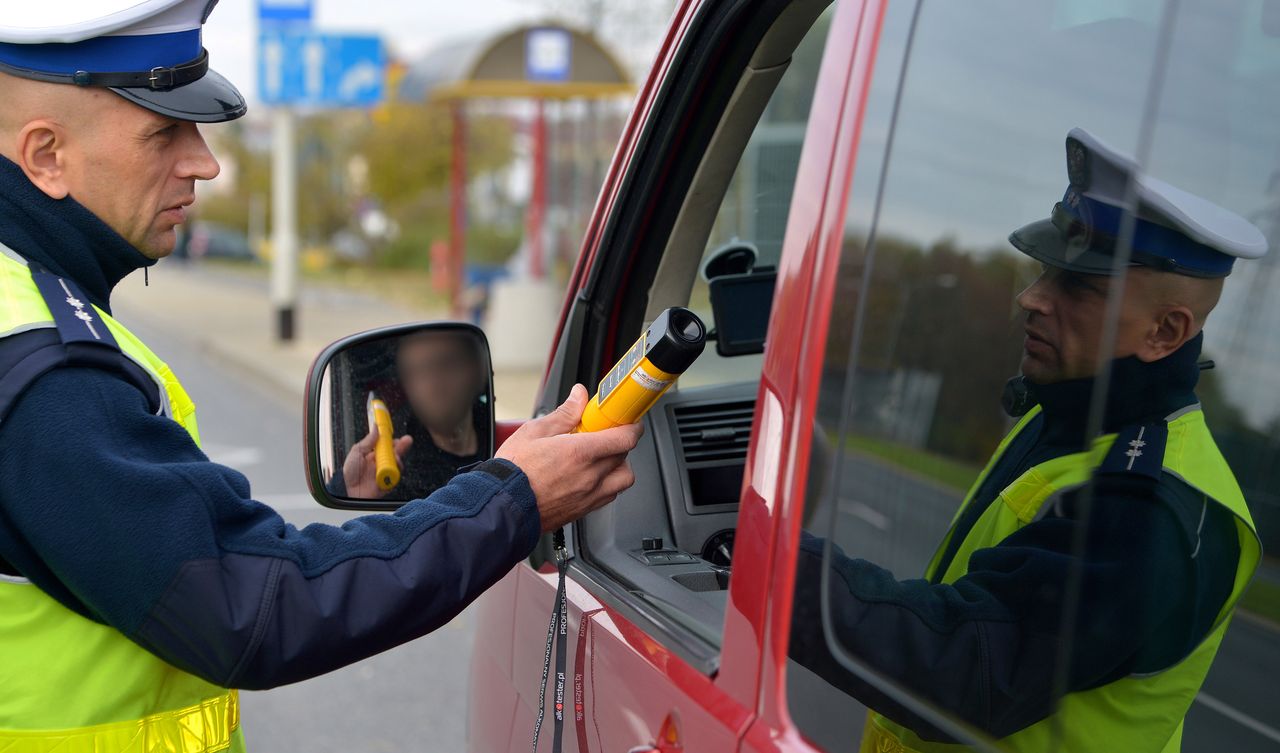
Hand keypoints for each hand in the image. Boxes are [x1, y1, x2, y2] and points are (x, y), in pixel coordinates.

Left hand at [342, 428, 412, 498]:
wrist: (348, 490)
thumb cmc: (350, 473)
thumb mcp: (357, 452)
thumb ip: (368, 440)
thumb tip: (376, 427)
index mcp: (374, 454)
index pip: (387, 444)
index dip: (392, 439)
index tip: (394, 432)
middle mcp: (381, 463)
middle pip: (396, 452)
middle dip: (402, 446)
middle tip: (406, 440)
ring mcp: (385, 472)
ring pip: (398, 463)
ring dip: (397, 459)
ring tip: (394, 456)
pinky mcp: (388, 483)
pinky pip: (396, 476)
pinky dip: (395, 471)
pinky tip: (390, 469)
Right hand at [496, 384, 642, 531]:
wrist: (501, 506)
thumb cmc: (513, 472)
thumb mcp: (535, 431)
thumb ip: (564, 413)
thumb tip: (579, 397)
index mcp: (580, 453)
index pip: (625, 437)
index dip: (632, 426)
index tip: (627, 420)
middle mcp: (590, 476)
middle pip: (625, 455)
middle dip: (619, 442)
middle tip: (604, 435)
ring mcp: (588, 496)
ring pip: (623, 479)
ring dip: (618, 466)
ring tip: (601, 458)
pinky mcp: (583, 511)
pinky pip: (609, 496)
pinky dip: (608, 484)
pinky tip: (591, 477)